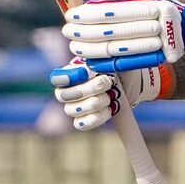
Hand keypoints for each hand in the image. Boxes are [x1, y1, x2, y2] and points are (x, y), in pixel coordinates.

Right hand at [48, 57, 168, 130]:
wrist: (127, 83)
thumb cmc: (114, 68)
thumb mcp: (109, 59)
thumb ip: (99, 59)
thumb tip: (95, 63)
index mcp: (67, 75)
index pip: (56, 79)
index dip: (67, 77)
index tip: (86, 72)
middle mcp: (65, 92)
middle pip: (66, 96)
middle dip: (90, 89)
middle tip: (108, 81)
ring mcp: (73, 108)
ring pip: (73, 111)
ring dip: (97, 102)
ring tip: (111, 94)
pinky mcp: (84, 121)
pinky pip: (82, 124)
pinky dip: (97, 117)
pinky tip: (109, 109)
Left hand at [61, 0, 184, 72]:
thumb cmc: (172, 11)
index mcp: (144, 4)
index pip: (108, 9)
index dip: (87, 13)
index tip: (70, 16)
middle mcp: (149, 20)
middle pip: (108, 29)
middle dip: (83, 32)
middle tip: (67, 33)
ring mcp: (153, 39)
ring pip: (114, 46)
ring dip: (90, 48)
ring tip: (74, 46)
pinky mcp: (155, 56)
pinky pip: (124, 61)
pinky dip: (105, 62)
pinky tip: (89, 60)